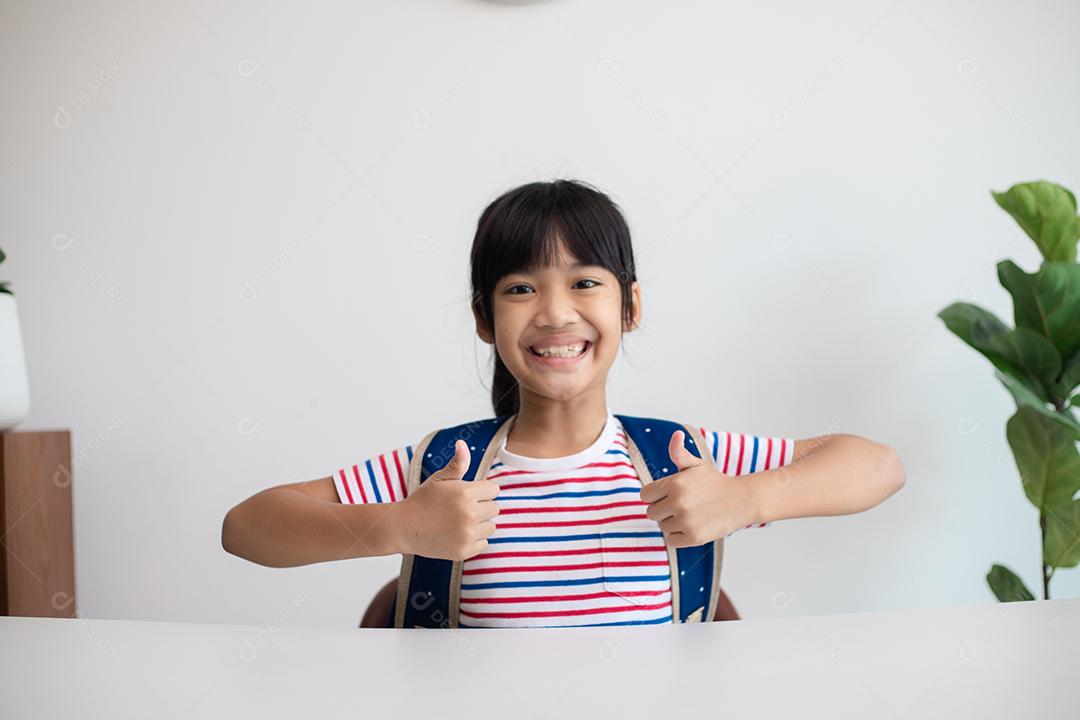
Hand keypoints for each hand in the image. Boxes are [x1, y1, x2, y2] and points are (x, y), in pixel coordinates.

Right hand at [396, 440, 499, 559]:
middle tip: (461, 509)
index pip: (494, 490)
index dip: (482, 491)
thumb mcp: (439, 479)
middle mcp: (469, 513)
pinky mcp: (464, 551)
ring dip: (480, 524)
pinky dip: (474, 540)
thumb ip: (457, 463)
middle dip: (482, 507)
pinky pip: (484, 543)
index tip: (467, 495)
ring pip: (491, 526)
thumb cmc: (422, 500)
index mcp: (465, 492)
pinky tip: (457, 534)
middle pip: (495, 508)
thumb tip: (462, 443)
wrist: (403, 527)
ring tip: (460, 522)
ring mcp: (467, 534)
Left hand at [640, 430, 758, 546]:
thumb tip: (676, 435)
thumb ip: (678, 452)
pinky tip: (692, 526)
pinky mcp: (693, 537)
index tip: (668, 495)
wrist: (741, 500)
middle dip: (663, 510)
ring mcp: (686, 521)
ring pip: (662, 526)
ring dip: (672, 523)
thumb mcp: (696, 464)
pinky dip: (679, 536)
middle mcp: (678, 502)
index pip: (645, 495)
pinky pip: (672, 540)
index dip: (655, 495)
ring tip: (690, 515)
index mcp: (674, 483)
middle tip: (681, 505)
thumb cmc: (715, 483)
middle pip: (651, 512)